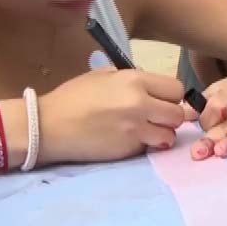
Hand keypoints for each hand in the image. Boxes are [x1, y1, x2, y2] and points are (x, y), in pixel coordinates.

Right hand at [38, 67, 185, 163]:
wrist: (48, 126)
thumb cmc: (73, 97)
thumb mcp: (103, 75)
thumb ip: (132, 77)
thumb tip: (151, 84)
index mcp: (135, 80)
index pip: (176, 89)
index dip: (170, 96)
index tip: (160, 99)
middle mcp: (140, 104)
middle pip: (178, 114)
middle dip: (170, 116)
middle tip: (155, 117)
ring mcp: (135, 129)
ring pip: (170, 134)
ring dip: (162, 134)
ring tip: (146, 131)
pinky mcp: (128, 150)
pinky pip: (150, 147)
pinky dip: (145, 145)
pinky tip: (130, 140)